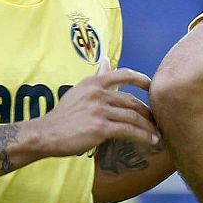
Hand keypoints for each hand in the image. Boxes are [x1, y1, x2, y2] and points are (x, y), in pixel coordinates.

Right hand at [31, 60, 155, 156]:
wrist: (45, 134)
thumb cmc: (62, 116)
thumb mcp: (78, 91)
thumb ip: (96, 77)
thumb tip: (106, 60)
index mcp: (93, 82)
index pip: (123, 74)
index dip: (140, 79)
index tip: (151, 86)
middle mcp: (97, 93)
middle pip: (132, 101)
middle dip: (147, 112)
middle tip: (156, 121)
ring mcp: (99, 109)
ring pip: (133, 116)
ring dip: (148, 127)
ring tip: (156, 135)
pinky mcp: (101, 127)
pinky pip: (129, 131)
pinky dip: (143, 136)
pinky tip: (151, 141)